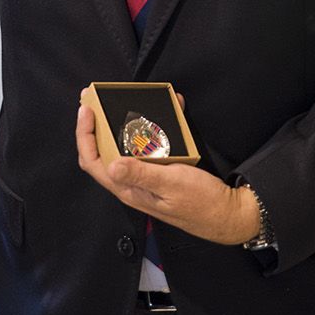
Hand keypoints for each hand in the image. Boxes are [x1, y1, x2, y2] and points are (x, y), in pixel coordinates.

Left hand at [74, 97, 258, 245]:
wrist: (229, 214)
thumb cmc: (201, 204)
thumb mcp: (171, 183)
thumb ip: (141, 173)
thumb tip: (111, 164)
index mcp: (129, 189)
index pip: (93, 161)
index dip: (85, 135)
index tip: (87, 110)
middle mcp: (133, 183)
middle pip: (104, 151)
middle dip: (96, 125)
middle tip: (95, 100)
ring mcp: (147, 177)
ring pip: (126, 147)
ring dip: (124, 124)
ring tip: (123, 102)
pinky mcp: (162, 171)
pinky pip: (152, 145)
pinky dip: (155, 127)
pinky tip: (168, 111)